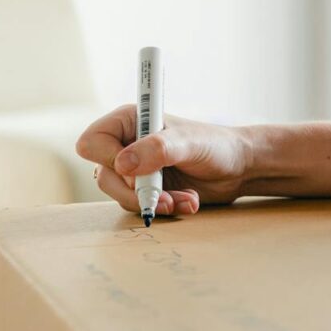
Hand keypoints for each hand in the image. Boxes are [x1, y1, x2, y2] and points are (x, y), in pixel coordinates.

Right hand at [75, 105, 251, 216]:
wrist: (239, 168)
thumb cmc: (216, 146)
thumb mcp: (189, 144)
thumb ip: (158, 149)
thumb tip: (122, 165)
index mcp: (129, 122)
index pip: (92, 143)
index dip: (109, 160)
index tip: (138, 170)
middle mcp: (127, 145)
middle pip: (104, 176)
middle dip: (135, 192)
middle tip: (164, 195)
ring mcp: (136, 170)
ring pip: (121, 196)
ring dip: (154, 203)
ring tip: (186, 199)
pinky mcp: (147, 190)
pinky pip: (141, 206)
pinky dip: (164, 209)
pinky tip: (189, 202)